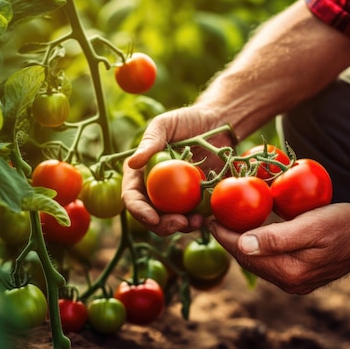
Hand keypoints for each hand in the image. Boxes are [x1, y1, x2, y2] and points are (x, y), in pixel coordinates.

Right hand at [122, 105, 234, 235]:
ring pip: (172, 222)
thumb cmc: (187, 120)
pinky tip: (208, 220)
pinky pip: (195, 218)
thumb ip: (149, 142)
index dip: (139, 211)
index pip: (132, 197)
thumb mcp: (165, 125)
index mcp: (141, 174)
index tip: (152, 218)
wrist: (218, 124)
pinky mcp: (197, 202)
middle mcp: (155, 190)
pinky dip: (199, 223)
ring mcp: (176, 199)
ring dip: (182, 227)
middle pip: (151, 216)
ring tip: (197, 222)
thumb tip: (132, 163)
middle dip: (162, 225)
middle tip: (179, 223)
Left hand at [210, 203, 349, 293]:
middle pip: (248, 259)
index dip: (224, 235)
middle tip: (214, 217)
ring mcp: (295, 281)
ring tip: (228, 222)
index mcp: (290, 272)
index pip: (245, 253)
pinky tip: (252, 230)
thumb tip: (243, 244)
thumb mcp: (310, 226)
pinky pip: (270, 260)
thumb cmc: (345, 224)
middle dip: (229, 239)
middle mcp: (290, 281)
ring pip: (257, 260)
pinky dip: (258, 245)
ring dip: (242, 242)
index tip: (209, 217)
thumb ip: (276, 238)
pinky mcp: (301, 274)